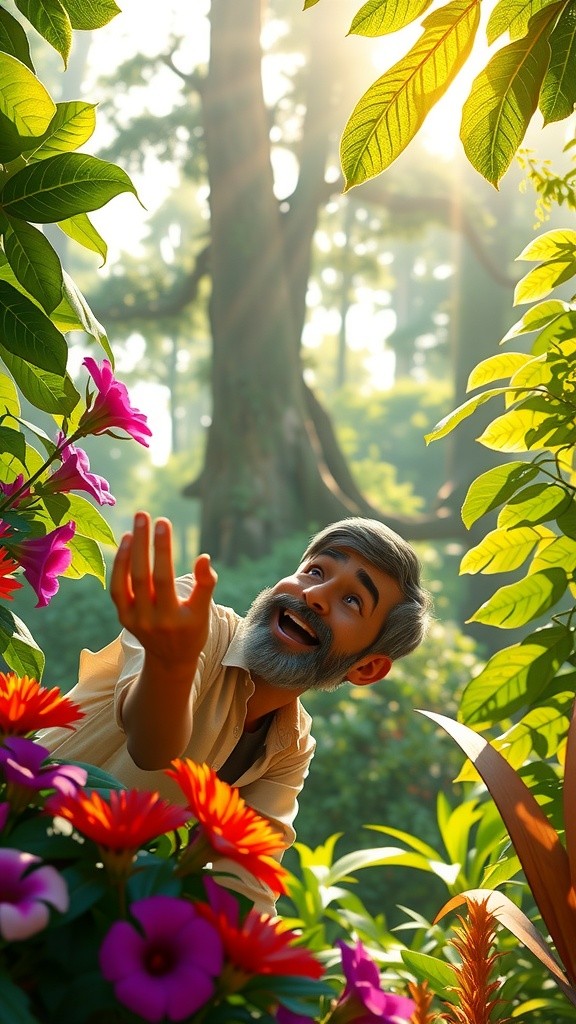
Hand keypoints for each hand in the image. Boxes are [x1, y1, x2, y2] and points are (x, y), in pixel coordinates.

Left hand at [110, 511, 217, 671]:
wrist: (170, 660)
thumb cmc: (192, 630)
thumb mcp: (204, 612)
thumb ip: (205, 585)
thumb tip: (203, 556)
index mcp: (173, 618)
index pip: (163, 578)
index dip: (162, 549)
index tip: (163, 522)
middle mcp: (150, 620)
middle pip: (141, 576)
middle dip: (142, 542)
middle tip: (143, 514)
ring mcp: (133, 620)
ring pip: (125, 581)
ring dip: (127, 552)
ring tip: (133, 527)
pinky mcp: (123, 617)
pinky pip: (117, 588)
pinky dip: (119, 566)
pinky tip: (126, 544)